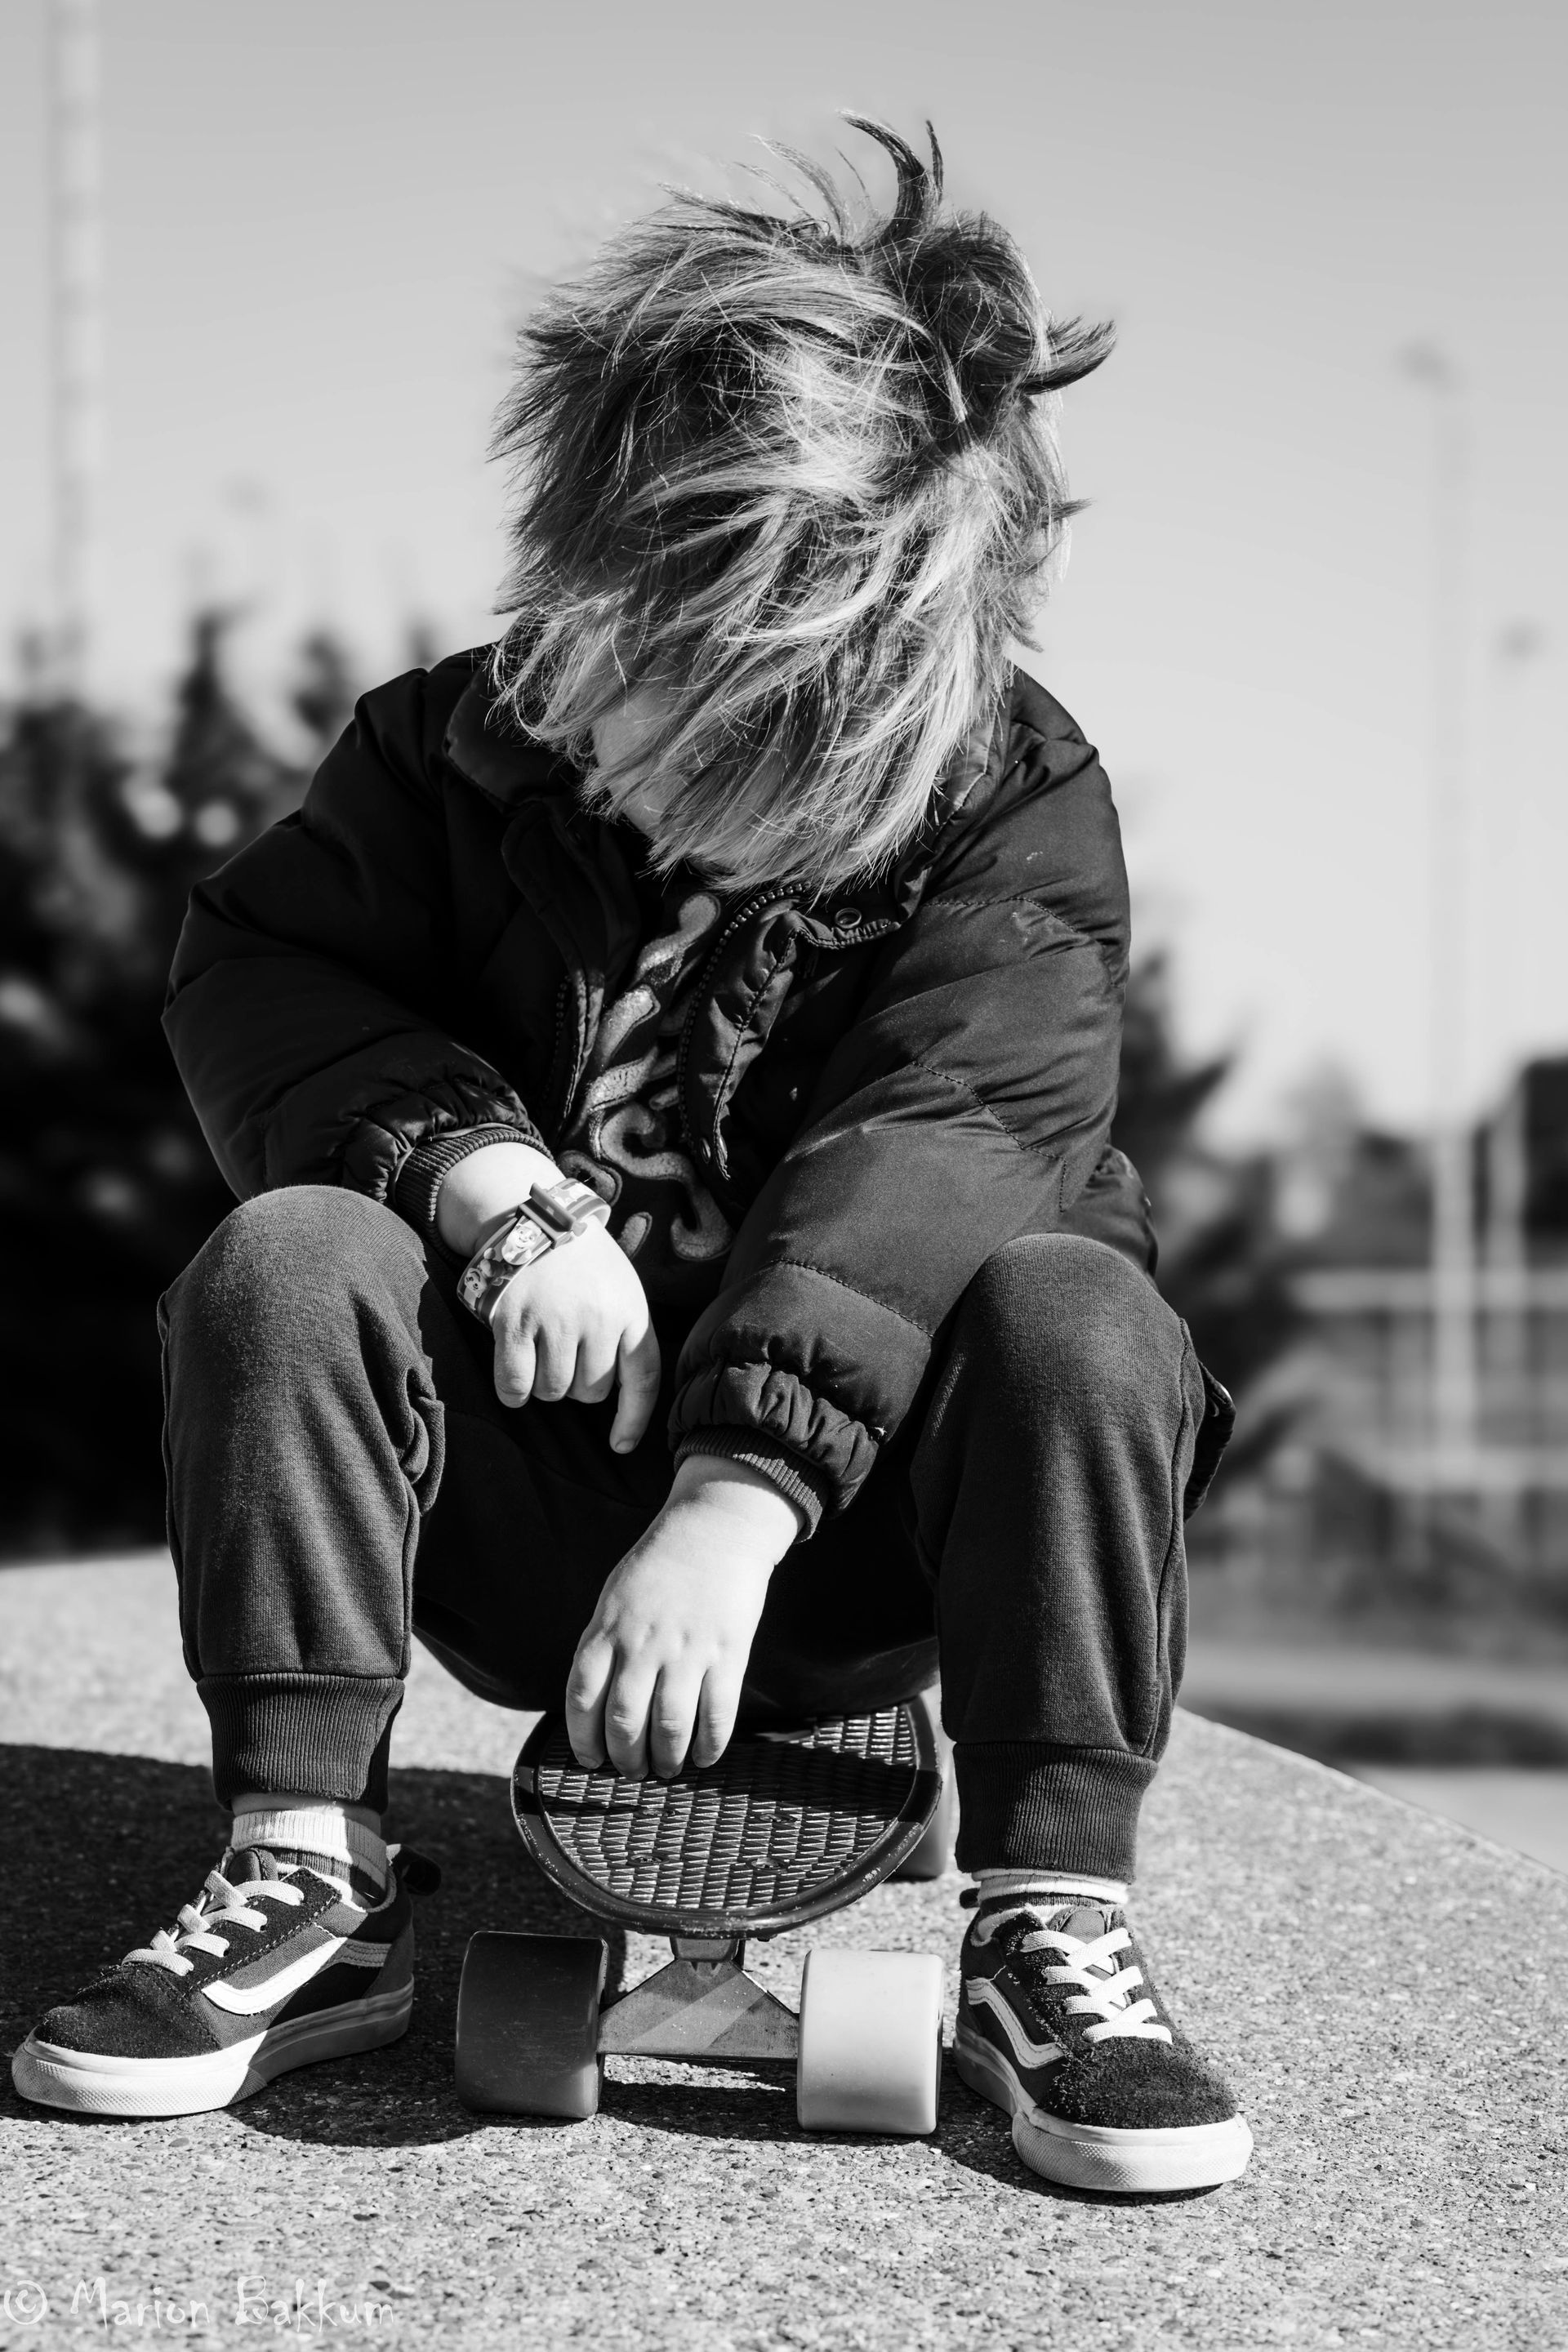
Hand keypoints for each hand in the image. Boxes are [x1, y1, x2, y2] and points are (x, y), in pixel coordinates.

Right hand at [438, 1140, 659, 1451]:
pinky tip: (515, 1374)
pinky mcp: (514, 1321)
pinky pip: (516, 1385)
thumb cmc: (585, 1264)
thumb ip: (626, 1336)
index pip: (643, 1380)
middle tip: (567, 1349)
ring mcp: (555, 1320)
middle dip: (578, 1383)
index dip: (633, 1420)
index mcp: (632, 1310)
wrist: (537, 1216)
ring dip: (545, 1382)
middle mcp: (598, 1317)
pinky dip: (514, 1390)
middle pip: (591, 1393)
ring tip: (542, 1346)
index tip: (621, 1445)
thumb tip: (621, 1401)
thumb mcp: (623, 1289)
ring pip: (553, 1392)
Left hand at [567, 1458, 802, 1777]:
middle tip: (631, 1771)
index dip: (582, 1739)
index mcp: (607, 1629)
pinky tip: (704, 1758)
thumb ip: (604, 1645)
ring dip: (665, 1760)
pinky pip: (716, 1714)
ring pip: (669, 1727)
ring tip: (665, 1769)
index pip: (581, 1698)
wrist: (715, 1527)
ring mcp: (686, 1650)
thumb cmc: (660, 1566)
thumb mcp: (615, 1597)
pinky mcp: (727, 1652)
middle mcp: (642, 1644)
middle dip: (625, 1759)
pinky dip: (709, 1745)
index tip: (590, 1760)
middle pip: (623, 1722)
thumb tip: (595, 1703)